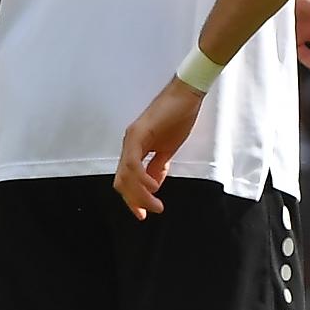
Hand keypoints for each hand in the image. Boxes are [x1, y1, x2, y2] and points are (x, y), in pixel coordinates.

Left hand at [113, 82, 202, 217]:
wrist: (187, 96)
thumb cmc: (179, 117)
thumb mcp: (168, 149)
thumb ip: (159, 167)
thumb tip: (153, 186)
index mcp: (134, 149)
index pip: (127, 179)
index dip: (133, 199)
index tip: (144, 213)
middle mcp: (128, 145)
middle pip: (122, 181)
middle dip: (135, 201)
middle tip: (150, 212)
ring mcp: (131, 139)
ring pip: (126, 176)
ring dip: (140, 194)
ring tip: (156, 204)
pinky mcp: (138, 134)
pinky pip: (134, 163)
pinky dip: (141, 179)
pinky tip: (152, 187)